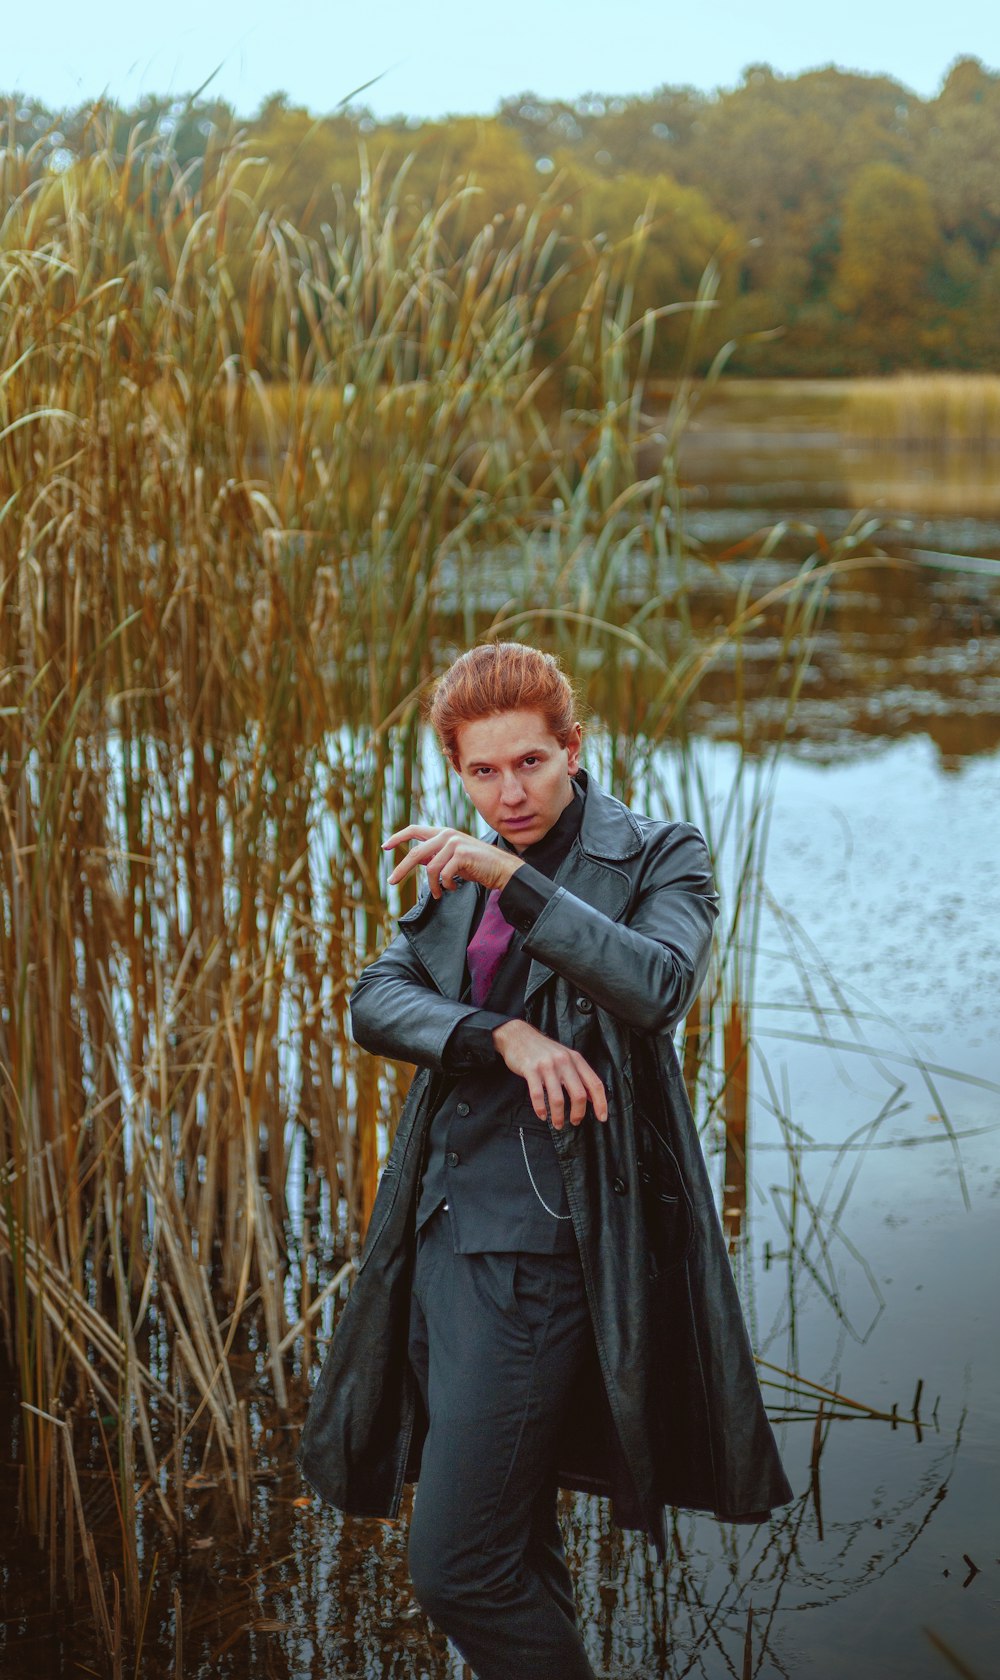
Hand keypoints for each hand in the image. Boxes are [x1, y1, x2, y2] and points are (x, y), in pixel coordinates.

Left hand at [383, 826, 523, 898]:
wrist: (501, 869)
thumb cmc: (476, 865)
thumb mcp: (452, 859)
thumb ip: (434, 856)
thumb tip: (415, 859)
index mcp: (443, 833)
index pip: (414, 830)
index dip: (398, 837)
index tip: (385, 846)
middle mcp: (447, 834)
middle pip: (415, 853)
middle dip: (401, 869)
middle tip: (391, 882)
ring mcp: (454, 843)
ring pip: (430, 868)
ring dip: (433, 886)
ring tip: (440, 893)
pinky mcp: (461, 854)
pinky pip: (444, 875)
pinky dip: (446, 886)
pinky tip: (453, 888)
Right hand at [491, 1020, 607, 1129]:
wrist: (518, 1035)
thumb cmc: (543, 1050)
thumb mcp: (565, 1057)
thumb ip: (579, 1074)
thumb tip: (591, 1097)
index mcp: (576, 1059)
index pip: (594, 1083)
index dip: (601, 1103)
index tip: (602, 1118)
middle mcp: (564, 1061)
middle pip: (578, 1094)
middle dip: (578, 1113)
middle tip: (575, 1122)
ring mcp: (547, 1066)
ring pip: (558, 1098)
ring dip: (558, 1116)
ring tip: (558, 1124)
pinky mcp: (530, 1070)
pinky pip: (537, 1095)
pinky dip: (540, 1109)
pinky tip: (542, 1116)